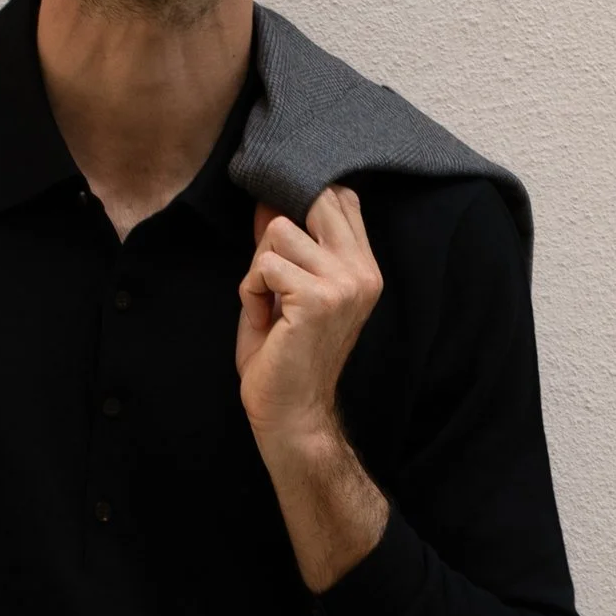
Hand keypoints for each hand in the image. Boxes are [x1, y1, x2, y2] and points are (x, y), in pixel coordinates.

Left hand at [234, 187, 391, 593]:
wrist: (292, 417)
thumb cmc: (285, 360)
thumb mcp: (288, 290)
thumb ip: (285, 246)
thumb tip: (266, 201)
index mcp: (364, 268)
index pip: (339, 198)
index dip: (301, 200)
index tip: (276, 231)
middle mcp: (362, 271)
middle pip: (312, 199)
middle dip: (275, 229)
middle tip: (269, 274)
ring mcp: (344, 283)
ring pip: (278, 229)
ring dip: (259, 266)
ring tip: (268, 304)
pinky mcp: (317, 298)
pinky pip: (264, 265)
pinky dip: (251, 290)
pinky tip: (264, 319)